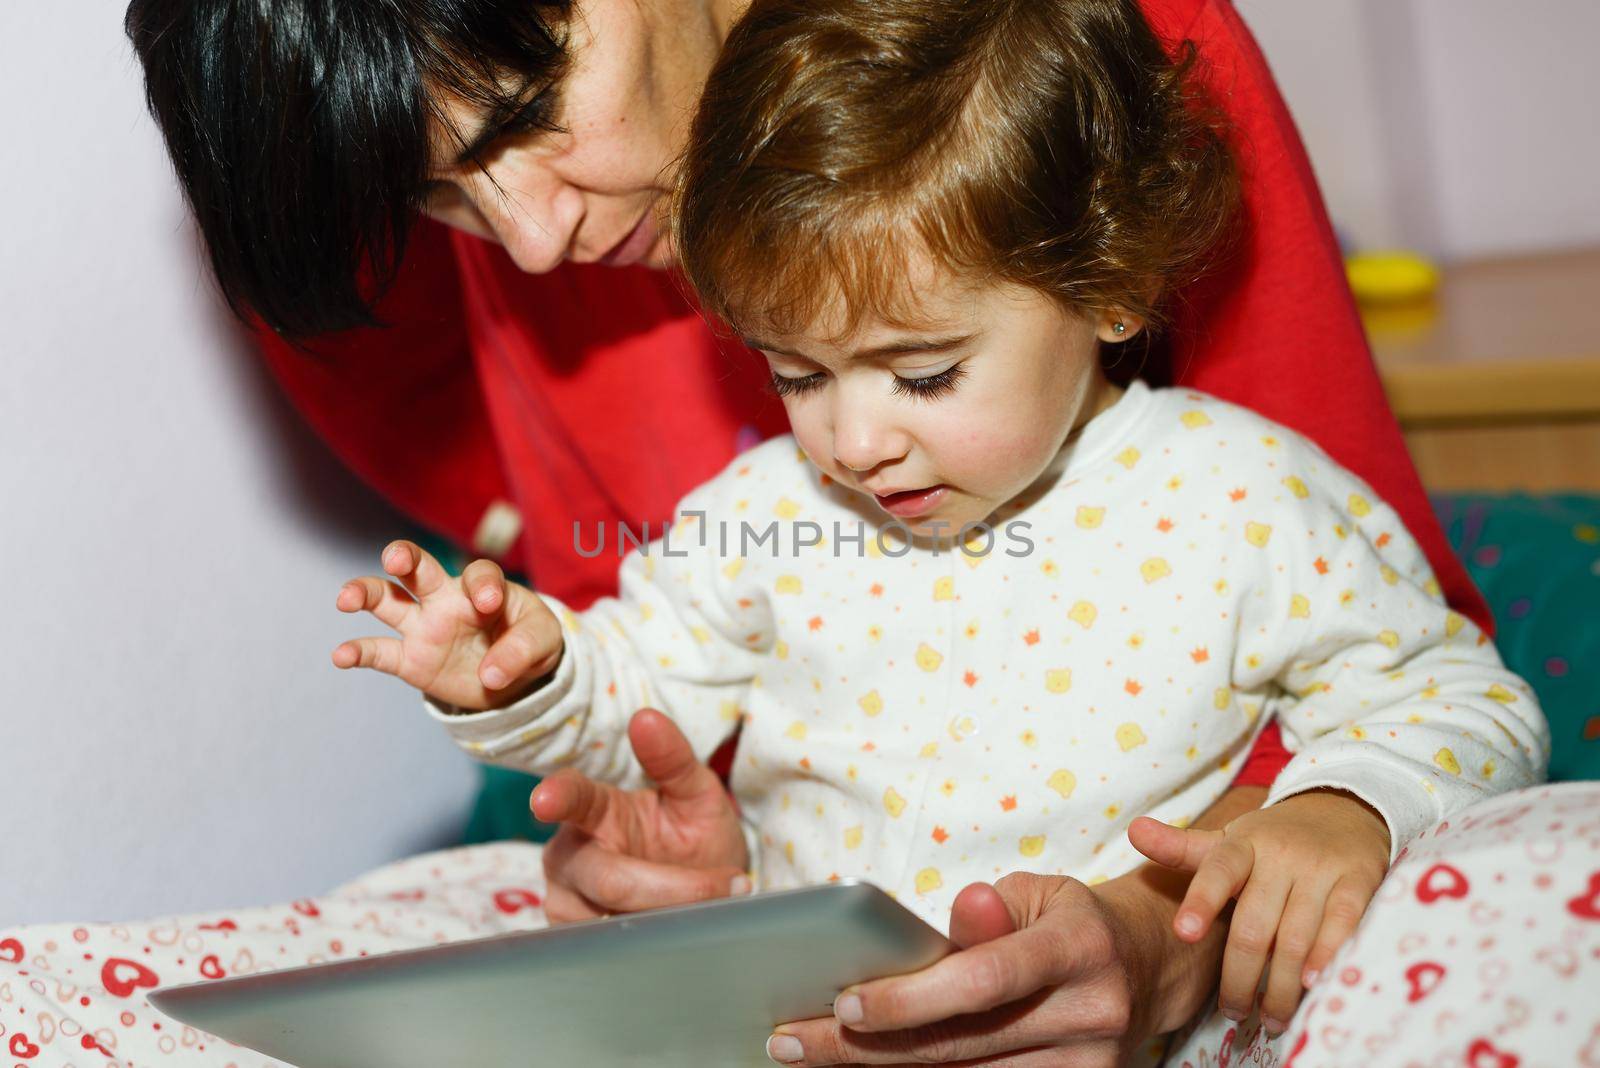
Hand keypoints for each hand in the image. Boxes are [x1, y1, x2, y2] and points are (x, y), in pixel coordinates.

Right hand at [331, 539, 561, 709]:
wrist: (515, 678)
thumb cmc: (528, 642)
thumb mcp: (543, 641)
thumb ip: (523, 649)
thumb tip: (490, 674)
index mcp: (483, 587)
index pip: (478, 574)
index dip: (481, 585)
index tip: (488, 604)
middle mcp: (446, 599)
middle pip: (417, 567)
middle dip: (404, 556)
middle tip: (396, 559)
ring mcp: (424, 627)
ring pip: (386, 599)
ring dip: (365, 593)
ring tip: (346, 598)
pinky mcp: (410, 659)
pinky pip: (379, 652)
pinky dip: (358, 652)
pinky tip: (341, 656)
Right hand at [532, 709, 750, 922]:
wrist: (708, 891)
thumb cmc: (696, 836)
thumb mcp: (698, 793)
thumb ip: (673, 757)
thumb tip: (646, 718)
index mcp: (596, 809)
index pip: (571, 797)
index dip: (557, 797)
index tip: (544, 800)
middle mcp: (571, 853)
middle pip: (603, 875)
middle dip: (667, 886)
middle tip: (724, 886)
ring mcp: (567, 900)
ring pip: (607, 917)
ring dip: (665, 915)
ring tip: (702, 906)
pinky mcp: (574, 940)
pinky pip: (607, 949)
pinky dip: (649, 942)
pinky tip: (673, 933)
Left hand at [765, 873, 1173, 1065]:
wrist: (1145, 969)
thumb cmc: (1068, 922)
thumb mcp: (1038, 894)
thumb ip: (993, 910)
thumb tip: (966, 908)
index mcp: (1078, 949)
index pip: (984, 980)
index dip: (911, 997)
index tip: (844, 1004)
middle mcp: (1090, 1015)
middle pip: (961, 1044)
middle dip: (867, 1047)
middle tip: (792, 1040)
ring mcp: (1087, 1067)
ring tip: (815, 1057)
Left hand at [1128, 789, 1390, 1032]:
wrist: (1341, 811)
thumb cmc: (1270, 840)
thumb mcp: (1226, 840)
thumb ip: (1181, 848)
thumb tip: (1134, 831)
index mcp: (1241, 844)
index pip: (1216, 870)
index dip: (1200, 901)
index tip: (1184, 933)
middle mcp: (1280, 854)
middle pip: (1253, 925)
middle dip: (1239, 977)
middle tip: (1232, 1011)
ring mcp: (1319, 868)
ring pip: (1293, 937)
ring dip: (1279, 986)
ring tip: (1268, 1018)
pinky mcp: (1357, 880)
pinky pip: (1342, 926)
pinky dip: (1325, 958)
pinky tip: (1311, 986)